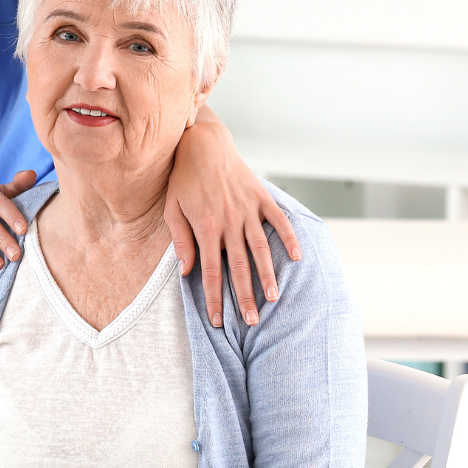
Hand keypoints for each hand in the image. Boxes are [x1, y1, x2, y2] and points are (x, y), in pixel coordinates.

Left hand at [165, 119, 300, 327]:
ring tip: (273, 299)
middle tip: (252, 321)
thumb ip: (181, 240)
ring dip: (268, 275)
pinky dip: (289, 239)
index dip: (214, 298)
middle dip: (245, 297)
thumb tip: (186, 271)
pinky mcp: (261, 197)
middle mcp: (229, 221)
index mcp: (206, 227)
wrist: (203, 145)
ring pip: (261, 249)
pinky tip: (296, 258)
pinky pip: (278, 221)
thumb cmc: (183, 179)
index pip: (211, 271)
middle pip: (239, 267)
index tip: (217, 320)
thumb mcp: (172, 209)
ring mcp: (247, 209)